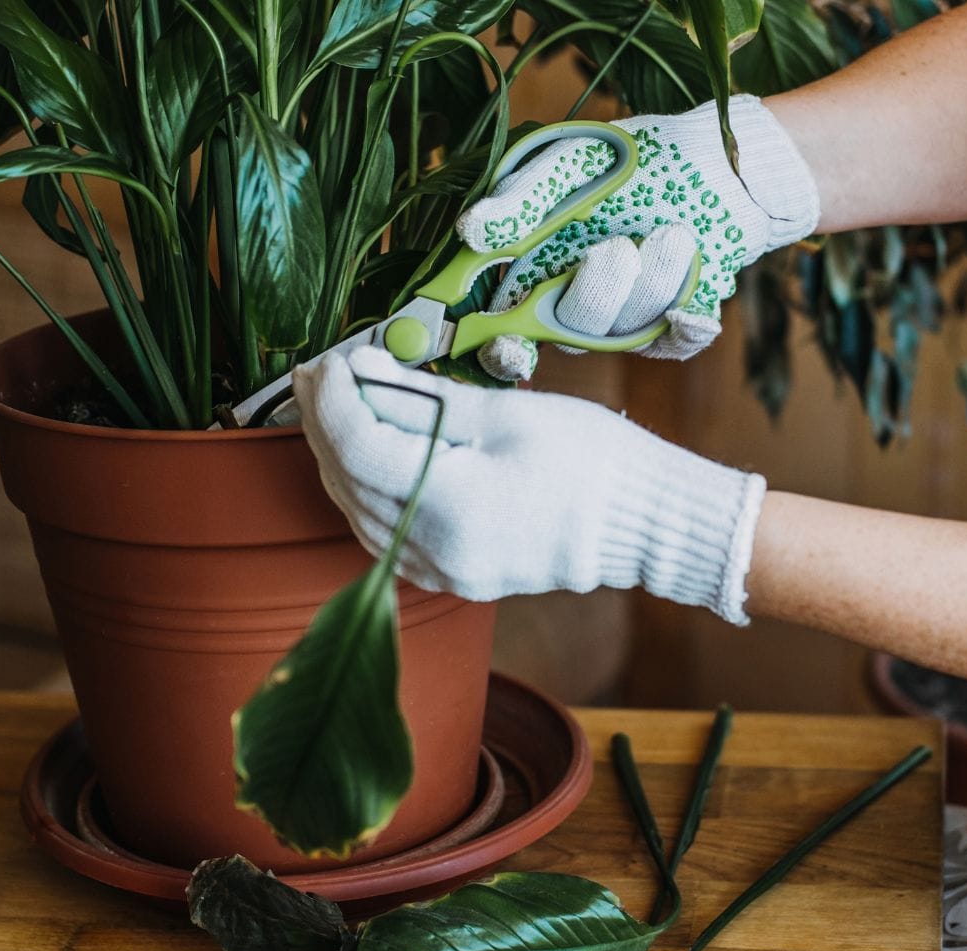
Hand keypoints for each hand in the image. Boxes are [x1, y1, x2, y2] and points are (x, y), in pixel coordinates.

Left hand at [293, 346, 767, 623]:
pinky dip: (368, 491)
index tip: (325, 360)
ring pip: (359, 511)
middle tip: (321, 372)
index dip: (332, 399)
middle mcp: (436, 551)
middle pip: (350, 481)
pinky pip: (386, 532)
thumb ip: (422, 399)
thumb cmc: (593, 460)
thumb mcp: (505, 413)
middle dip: (326, 423)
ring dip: (341, 457)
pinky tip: (369, 454)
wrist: (645, 524)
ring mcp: (443, 571)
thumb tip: (360, 371)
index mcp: (452, 505)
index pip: (359, 447)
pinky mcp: (452, 575)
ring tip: (339, 405)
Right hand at [458, 96, 819, 378]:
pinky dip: (685, 324)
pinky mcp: (671, 326)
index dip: (501, 349)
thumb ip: (523, 198)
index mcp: (533, 272)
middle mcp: (573, 304)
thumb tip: (470, 232)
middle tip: (620, 248)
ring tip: (675, 233)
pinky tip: (696, 288)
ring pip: (624, 334)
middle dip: (596, 295)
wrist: (717, 163)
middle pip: (570, 335)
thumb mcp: (571, 163)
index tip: (513, 344)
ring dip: (652, 283)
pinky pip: (672, 344)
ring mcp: (623, 321)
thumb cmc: (632, 161)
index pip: (503, 330)